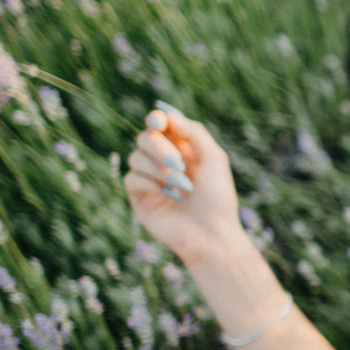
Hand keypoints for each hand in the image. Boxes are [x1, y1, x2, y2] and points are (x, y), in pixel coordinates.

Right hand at [122, 103, 242, 265]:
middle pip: (145, 138)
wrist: (212, 234)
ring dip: (161, 171)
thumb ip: (194, 133)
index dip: (157, 119)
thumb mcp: (214, 159)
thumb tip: (169, 115)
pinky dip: (152, 185)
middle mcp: (162, 161)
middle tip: (180, 166)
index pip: (161, 125)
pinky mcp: (139, 197)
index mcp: (182, 148)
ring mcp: (149, 178)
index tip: (159, 122)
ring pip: (136, 157)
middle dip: (160, 148)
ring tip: (184, 188)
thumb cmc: (217, 198)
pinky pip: (132, 178)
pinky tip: (172, 197)